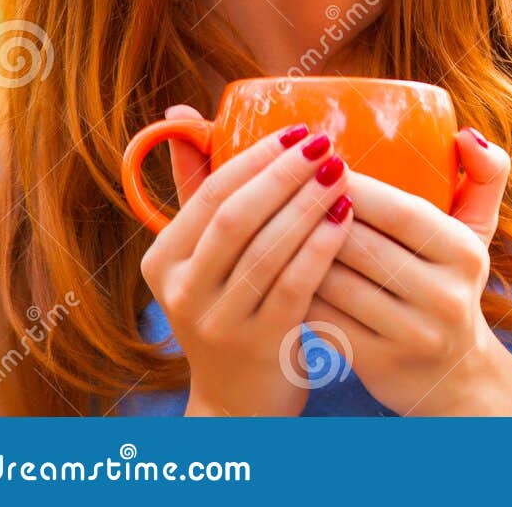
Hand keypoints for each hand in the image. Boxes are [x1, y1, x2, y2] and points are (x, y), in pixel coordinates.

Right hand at [138, 105, 354, 415]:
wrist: (239, 398)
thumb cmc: (232, 304)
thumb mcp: (205, 253)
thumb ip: (199, 187)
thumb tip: (179, 113)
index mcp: (163, 260)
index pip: (211, 193)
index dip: (257, 157)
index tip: (300, 129)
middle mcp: (181, 291)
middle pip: (237, 217)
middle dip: (286, 175)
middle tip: (328, 144)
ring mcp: (217, 321)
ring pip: (266, 250)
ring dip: (308, 204)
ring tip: (344, 173)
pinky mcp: (258, 344)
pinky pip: (295, 285)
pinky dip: (322, 247)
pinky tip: (348, 217)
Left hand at [302, 126, 511, 414]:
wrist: (455, 376)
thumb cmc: (454, 283)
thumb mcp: (478, 231)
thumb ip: (485, 175)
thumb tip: (465, 133)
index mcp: (464, 253)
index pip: (399, 210)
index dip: (354, 186)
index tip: (318, 163)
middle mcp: (444, 295)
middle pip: (360, 245)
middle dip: (315, 213)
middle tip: (282, 189)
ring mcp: (411, 334)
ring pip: (334, 281)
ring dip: (296, 251)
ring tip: (270, 225)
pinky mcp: (377, 362)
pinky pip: (322, 317)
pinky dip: (295, 290)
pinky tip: (276, 271)